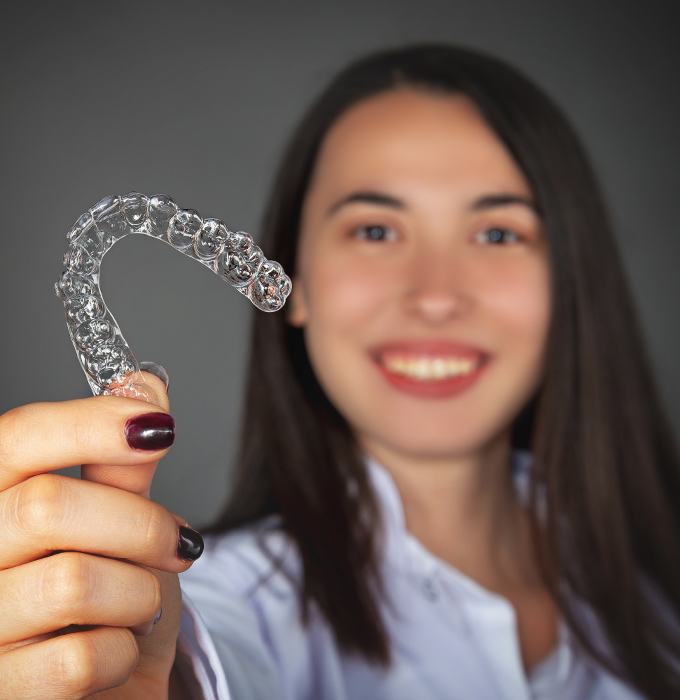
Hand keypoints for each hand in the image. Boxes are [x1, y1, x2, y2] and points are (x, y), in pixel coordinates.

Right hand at [0, 370, 198, 697]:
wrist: (106, 690)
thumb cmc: (108, 601)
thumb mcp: (118, 526)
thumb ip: (121, 465)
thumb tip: (143, 387)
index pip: (16, 438)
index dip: (89, 423)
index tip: (158, 425)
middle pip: (49, 505)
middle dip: (140, 524)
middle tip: (178, 542)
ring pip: (72, 582)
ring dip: (139, 592)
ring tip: (141, 602)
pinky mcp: (1, 693)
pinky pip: (80, 659)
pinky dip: (124, 651)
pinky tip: (115, 651)